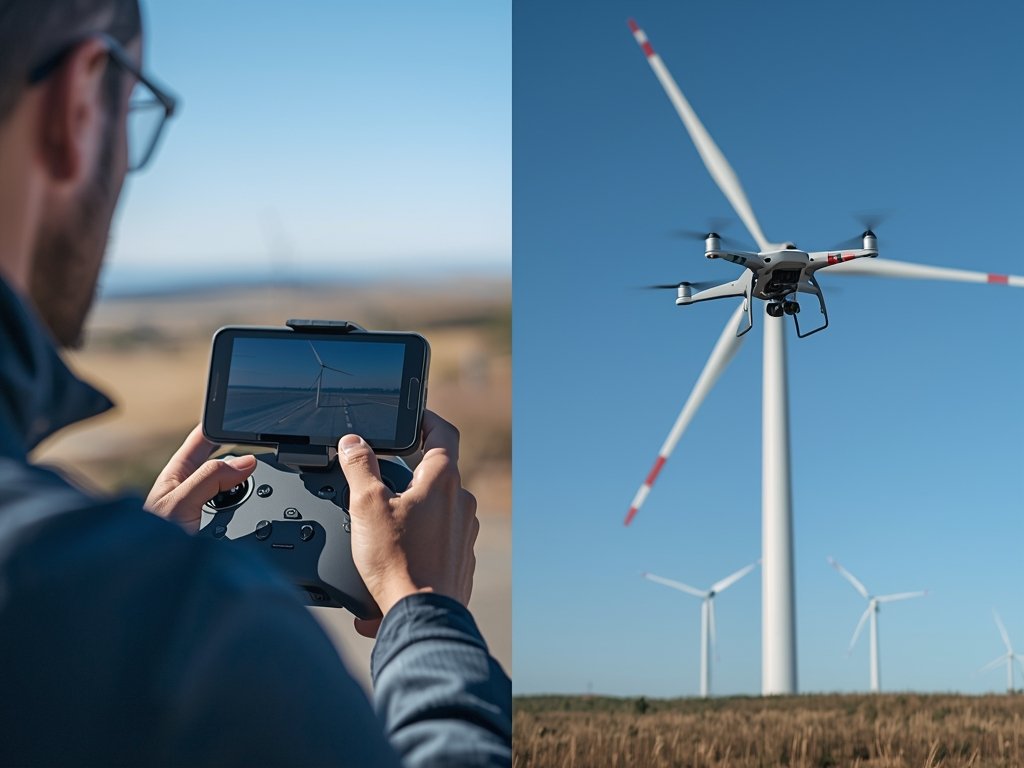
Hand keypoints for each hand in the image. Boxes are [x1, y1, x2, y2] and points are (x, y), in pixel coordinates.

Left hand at [145, 425, 255, 532]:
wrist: (153, 582)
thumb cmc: (149, 542)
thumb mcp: (181, 503)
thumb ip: (211, 479)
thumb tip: (247, 462)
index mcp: (178, 473)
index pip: (203, 438)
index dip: (221, 424)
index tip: (243, 417)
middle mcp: (193, 488)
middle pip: (225, 461)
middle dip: (243, 455)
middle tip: (264, 448)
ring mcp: (206, 508)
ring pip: (235, 487)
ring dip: (248, 484)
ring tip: (262, 475)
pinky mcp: (217, 527)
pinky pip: (240, 509)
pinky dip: (250, 506)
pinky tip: (257, 507)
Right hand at [338, 411, 478, 637]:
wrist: (423, 617)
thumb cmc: (400, 562)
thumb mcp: (366, 506)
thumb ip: (360, 467)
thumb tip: (353, 442)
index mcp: (443, 481)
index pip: (443, 432)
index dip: (426, 418)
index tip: (413, 418)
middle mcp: (462, 503)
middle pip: (436, 475)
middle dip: (408, 477)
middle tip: (380, 483)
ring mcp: (464, 533)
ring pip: (435, 511)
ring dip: (408, 517)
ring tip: (377, 535)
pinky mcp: (461, 561)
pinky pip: (436, 544)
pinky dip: (414, 548)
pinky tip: (387, 566)